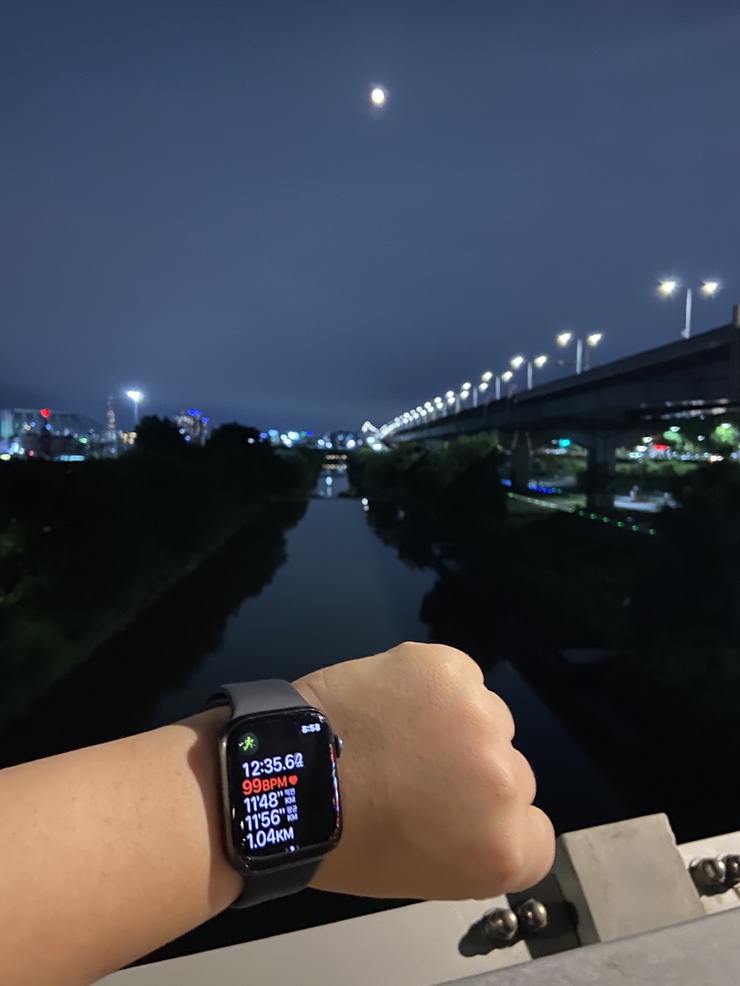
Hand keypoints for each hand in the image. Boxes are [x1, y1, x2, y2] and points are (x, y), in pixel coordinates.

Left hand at [294, 641, 553, 900]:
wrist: (284, 779)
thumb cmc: (346, 839)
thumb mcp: (426, 871)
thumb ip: (473, 840)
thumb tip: (477, 807)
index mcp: (504, 850)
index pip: (534, 831)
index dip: (489, 822)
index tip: (454, 816)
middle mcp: (507, 782)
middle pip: (514, 771)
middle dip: (473, 773)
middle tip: (417, 775)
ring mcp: (481, 718)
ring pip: (490, 717)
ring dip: (456, 724)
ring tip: (397, 734)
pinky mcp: (449, 668)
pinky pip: (461, 675)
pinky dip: (433, 685)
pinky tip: (392, 700)